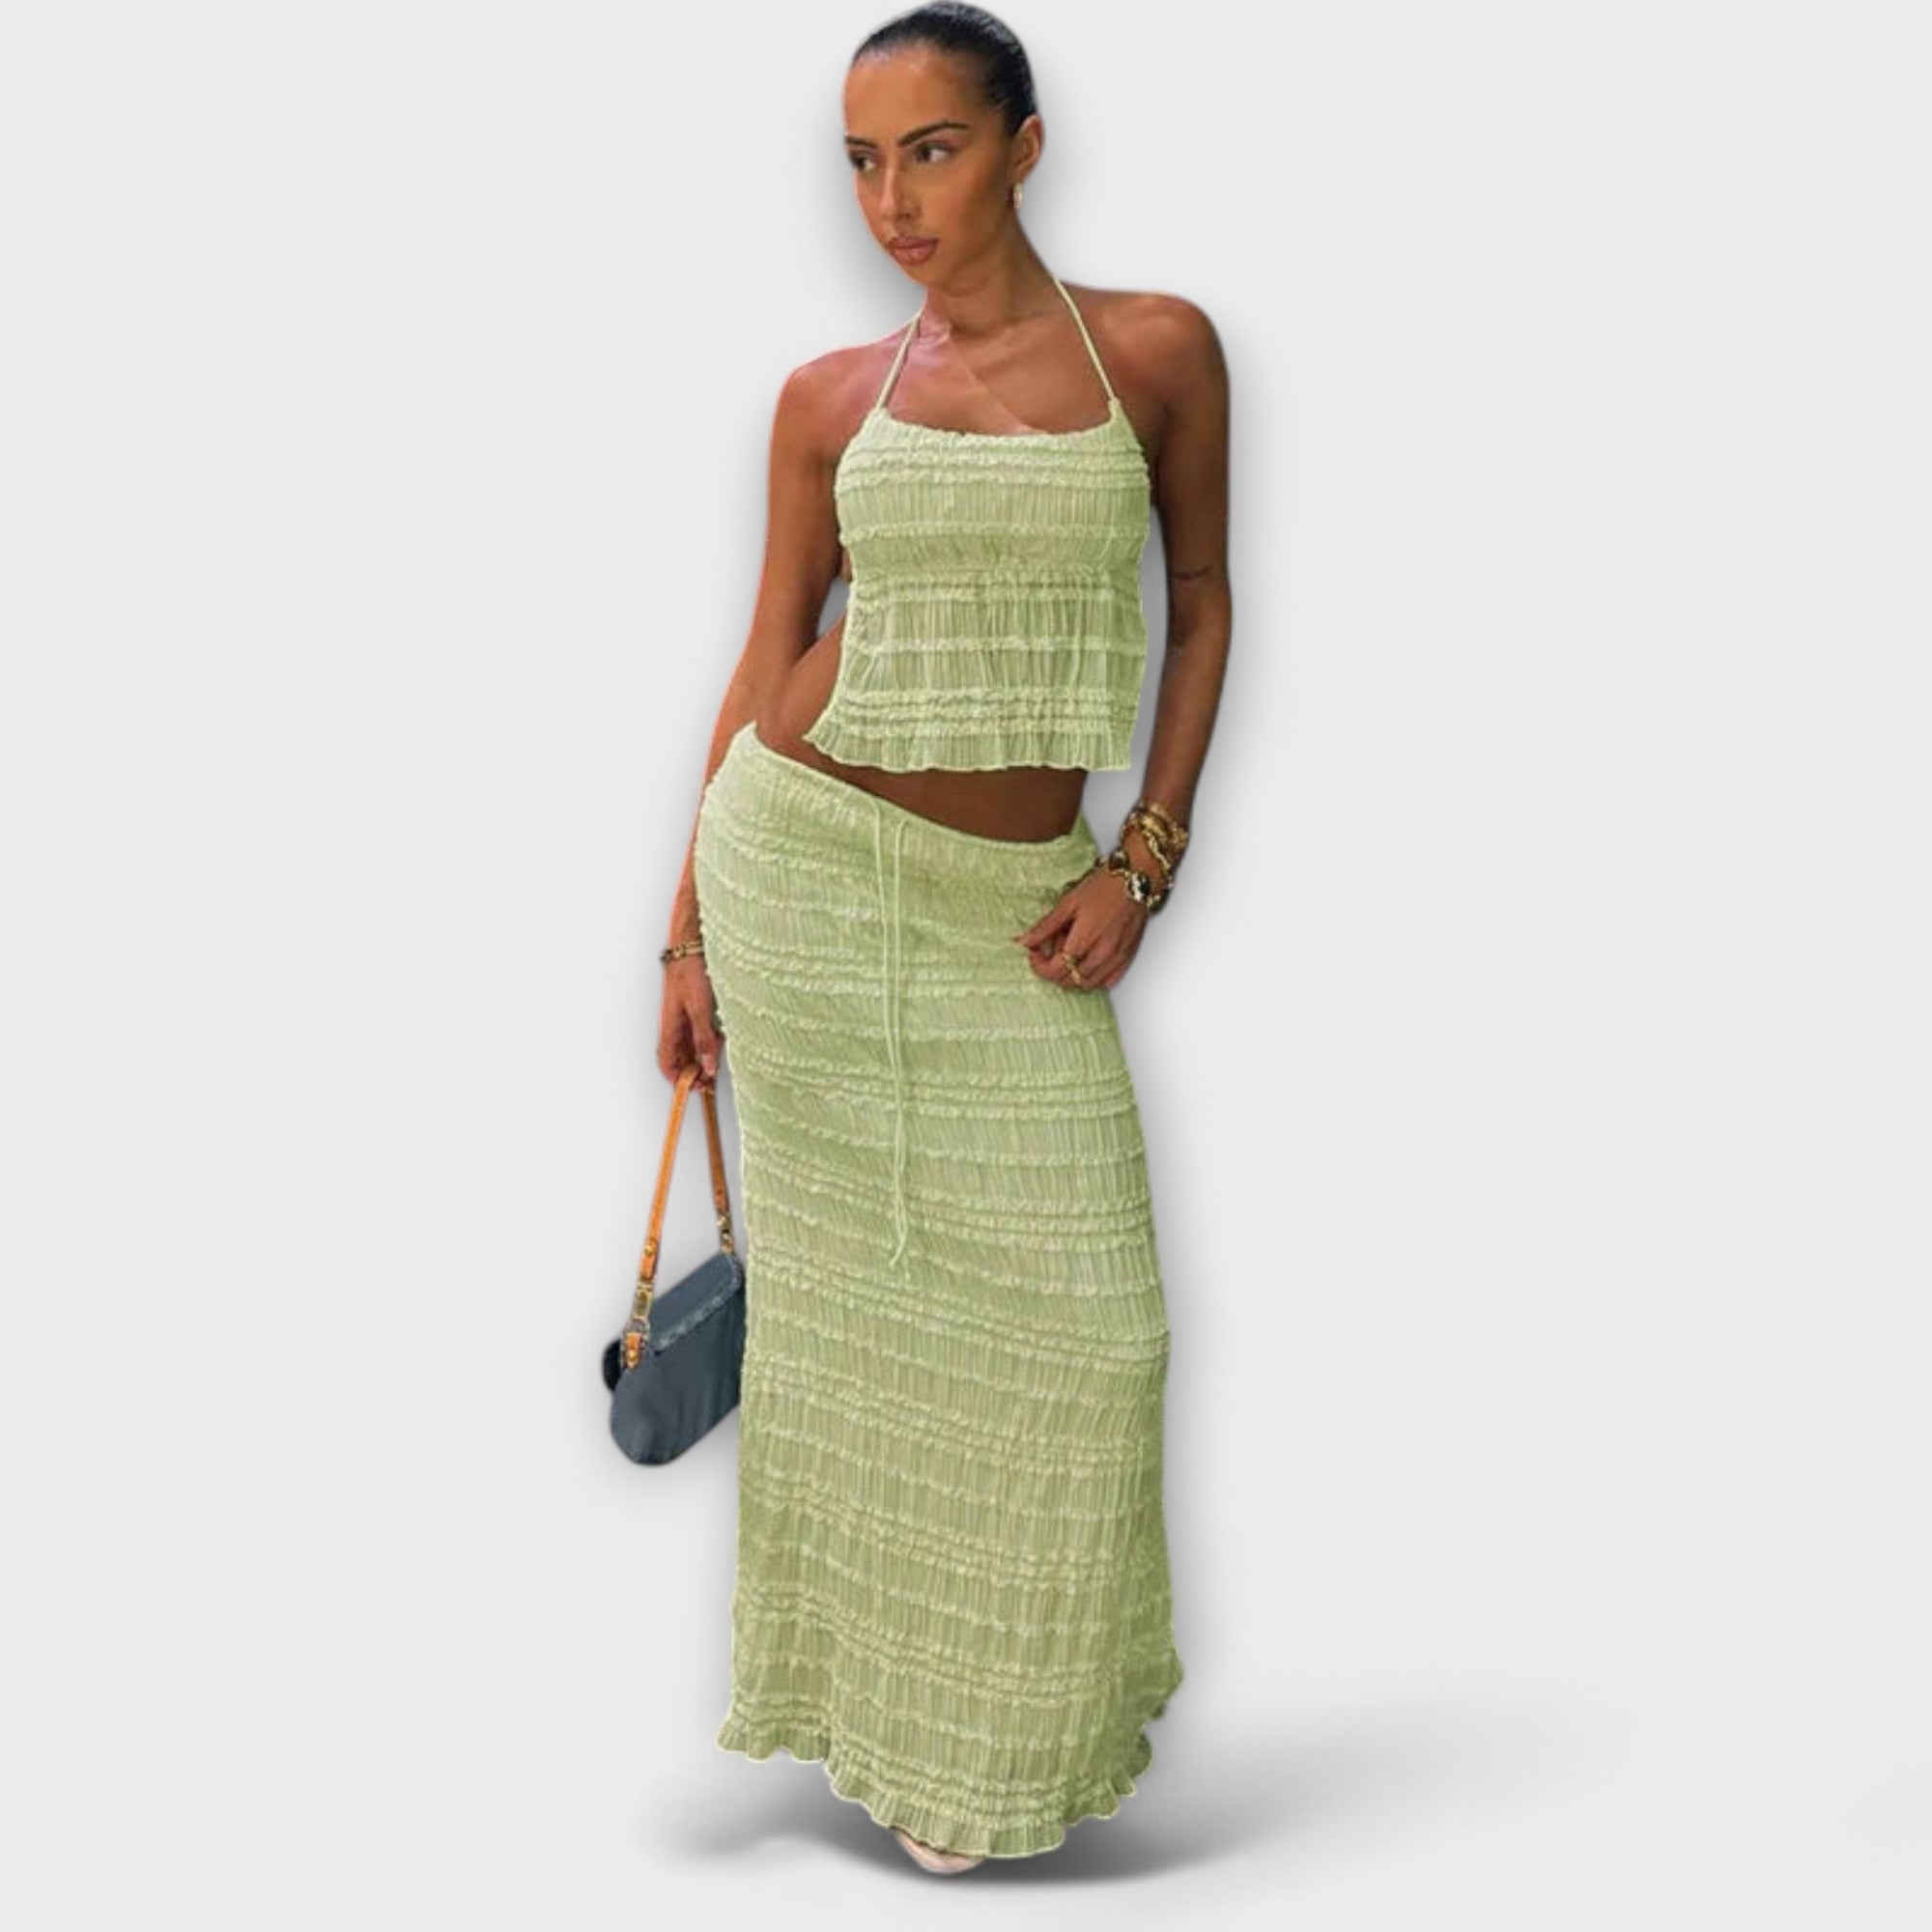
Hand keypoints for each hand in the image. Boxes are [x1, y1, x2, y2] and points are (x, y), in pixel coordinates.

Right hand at [659, 954, 724, 1089]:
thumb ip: (705, 1038)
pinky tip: (719, 1045)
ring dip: (701, 1060)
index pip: (667, 1063)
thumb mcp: (700, 1008)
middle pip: (679, 1058)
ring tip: (715, 1070)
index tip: (692, 1090)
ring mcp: (684, 1016)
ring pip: (689, 1048)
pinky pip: (698, 1033)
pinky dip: (707, 1044)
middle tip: (709, 1084)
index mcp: (670, 1027)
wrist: (692, 943)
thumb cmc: (691, 971)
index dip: (677, 1079)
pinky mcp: (694, 1008)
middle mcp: (675, 1024)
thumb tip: (708, 1067)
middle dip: (692, 1074)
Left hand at [1013, 868, 1147, 991]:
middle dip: (1053, 968)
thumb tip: (1024, 940)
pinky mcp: (1128, 958)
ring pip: (1087, 984)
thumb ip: (1045, 926)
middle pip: (1069, 980)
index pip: (1055, 970)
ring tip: (1070, 951)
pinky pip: (1107, 982)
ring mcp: (1117, 958)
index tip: (1035, 952)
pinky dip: (1093, 978)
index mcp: (1085, 939)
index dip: (1039, 965)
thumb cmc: (1106, 885)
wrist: (1136, 879)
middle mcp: (1103, 953)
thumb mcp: (1068, 902)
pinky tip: (1087, 961)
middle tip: (1052, 946)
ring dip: (1072, 975)